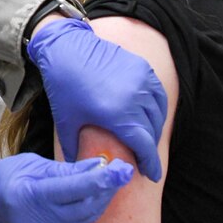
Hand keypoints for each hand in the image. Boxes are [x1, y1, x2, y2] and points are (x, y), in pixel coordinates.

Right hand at [0, 153, 132, 222]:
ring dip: (101, 199)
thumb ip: (67, 169)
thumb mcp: (35, 164)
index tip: (121, 170)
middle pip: (85, 206)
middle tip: (122, 171)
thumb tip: (98, 165)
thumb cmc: (8, 175)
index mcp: (32, 194)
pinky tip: (93, 195)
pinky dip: (89, 209)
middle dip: (107, 189)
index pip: (73, 188)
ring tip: (111, 180)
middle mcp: (40, 218)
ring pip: (85, 217)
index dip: (100, 180)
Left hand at [28, 18, 166, 181]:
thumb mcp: (66, 122)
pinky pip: (157, 94)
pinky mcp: (142, 67)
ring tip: (145, 139)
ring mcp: (141, 80)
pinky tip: (148, 115)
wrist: (65, 47)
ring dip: (155, 128)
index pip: (144, 145)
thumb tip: (79, 172)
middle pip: (153, 131)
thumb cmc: (63, 86)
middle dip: (150, 148)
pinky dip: (156, 107)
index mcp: (116, 114)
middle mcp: (134, 97)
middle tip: (145, 159)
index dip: (151, 163)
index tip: (153, 175)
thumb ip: (73, 150)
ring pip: (159, 112)